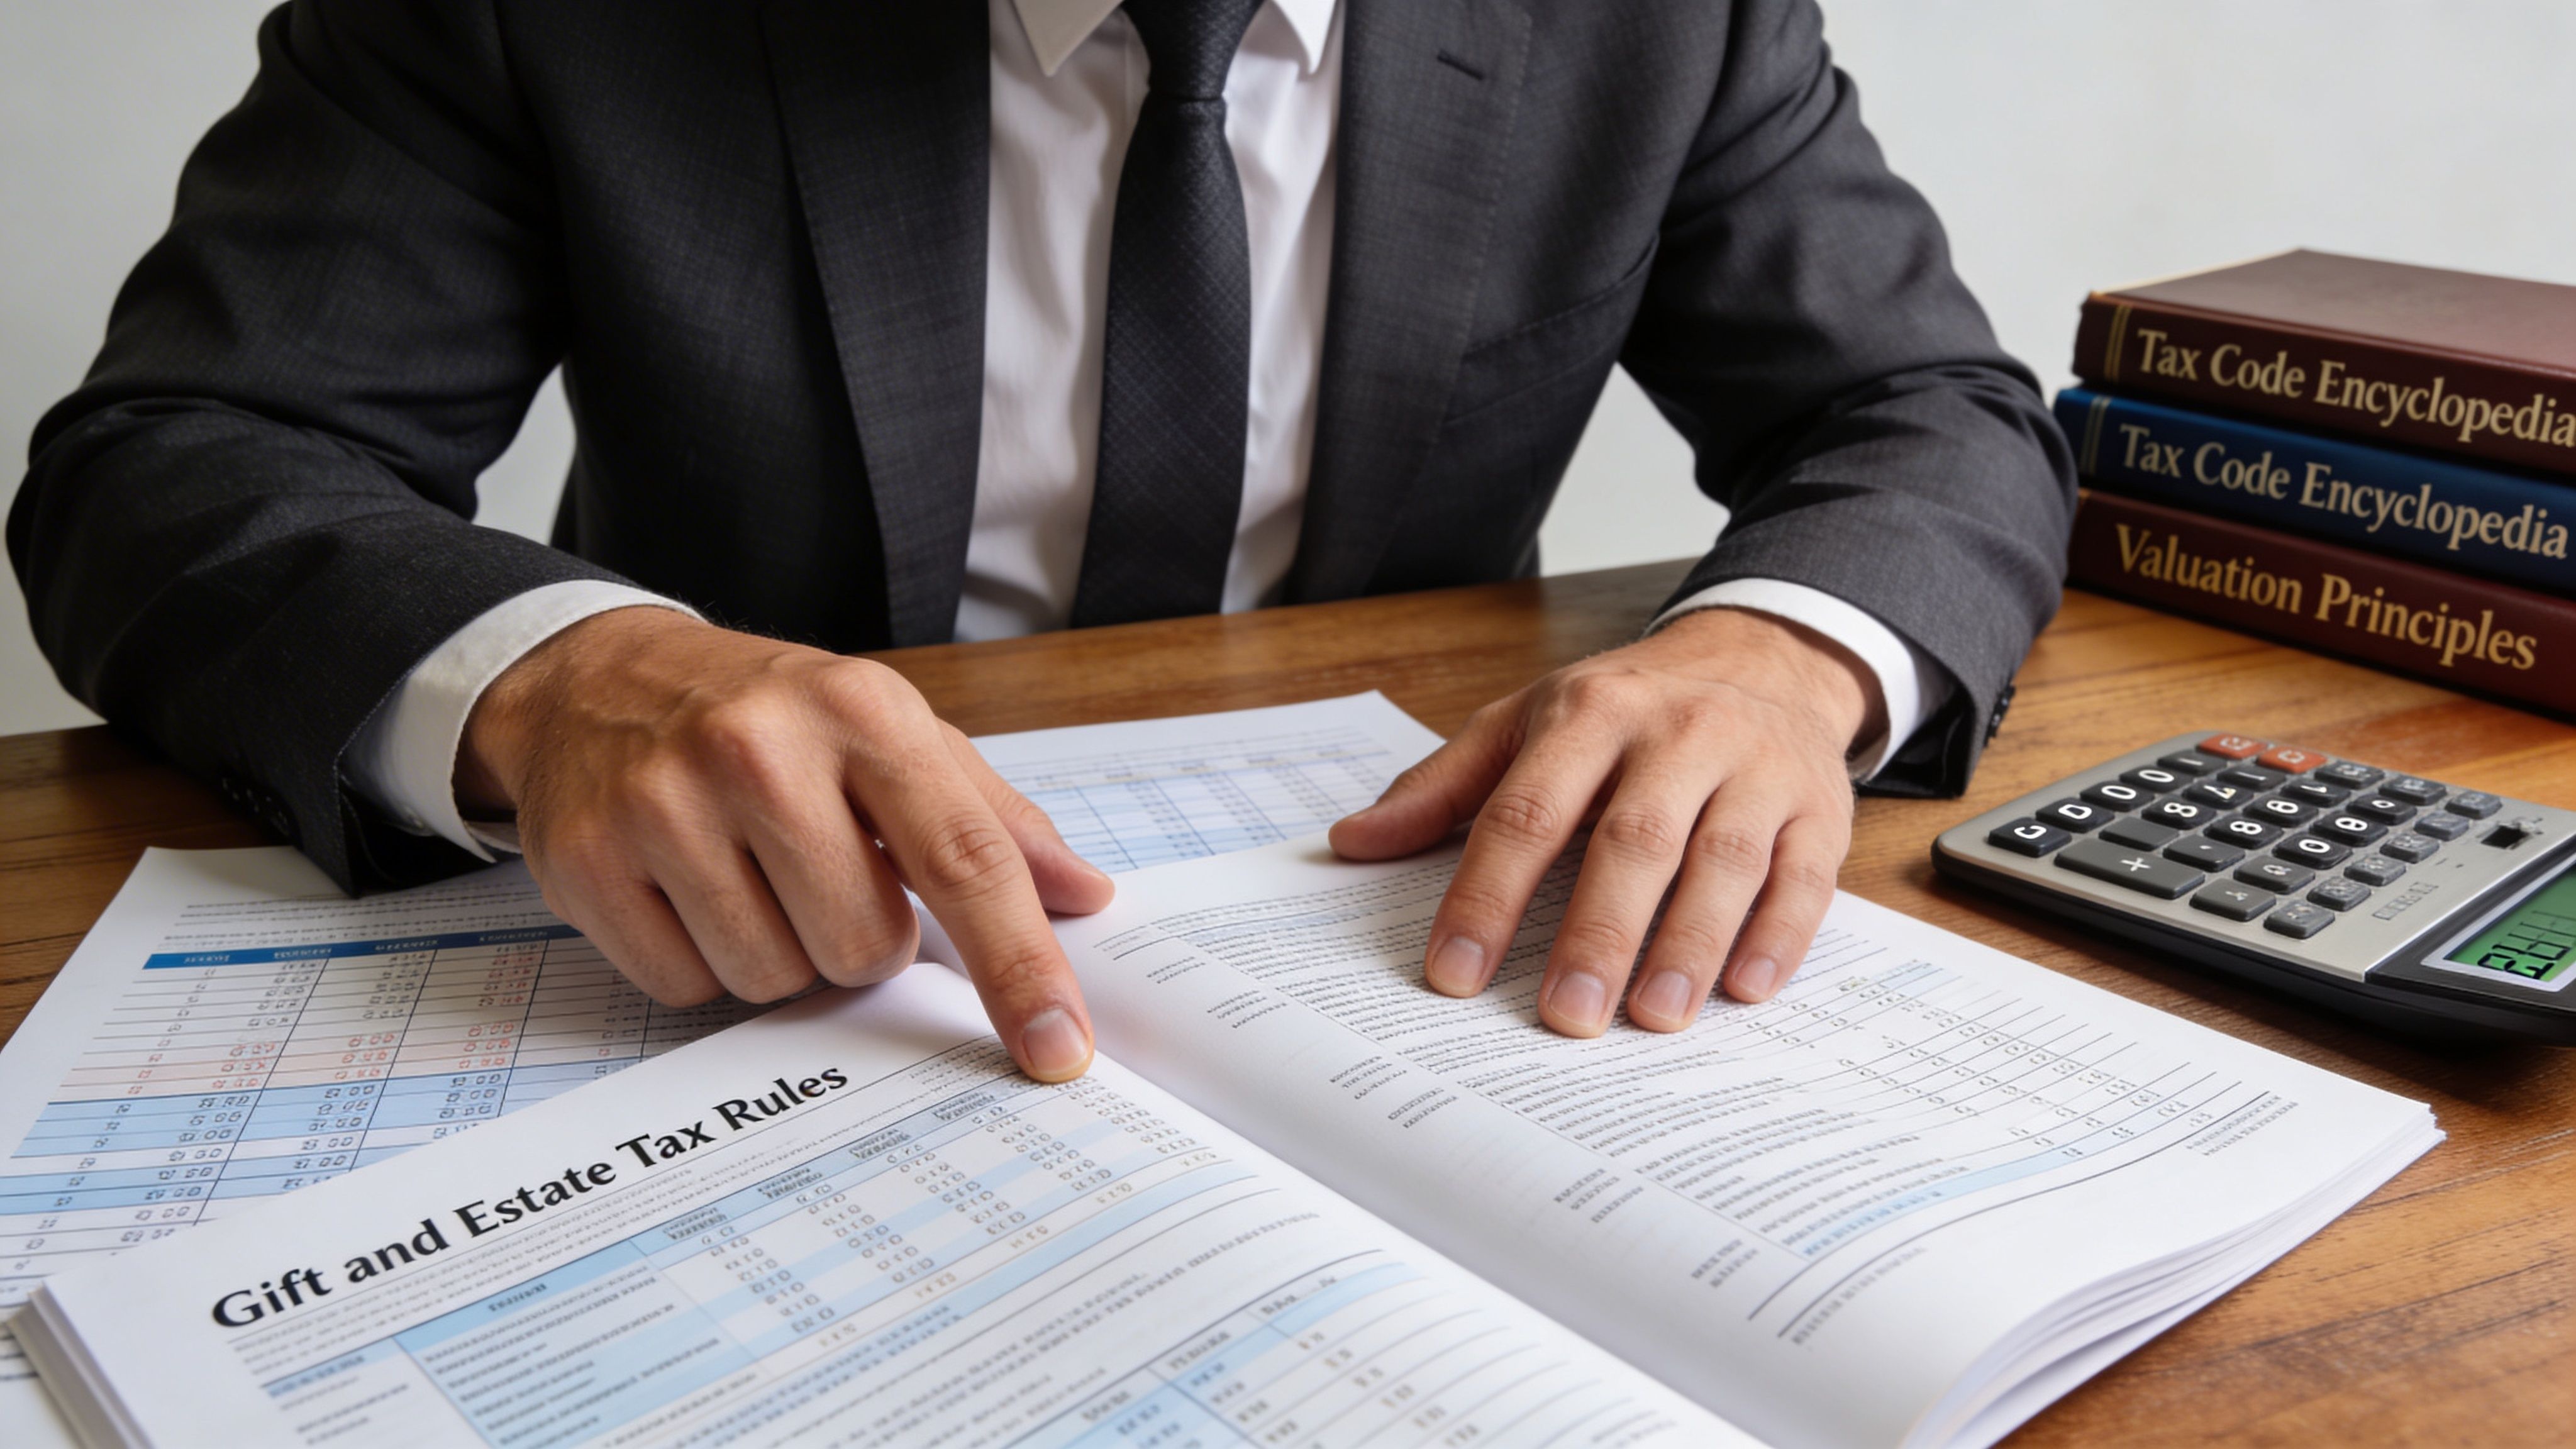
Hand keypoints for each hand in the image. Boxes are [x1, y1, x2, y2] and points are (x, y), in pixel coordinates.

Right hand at [456, 608, 1115, 1080]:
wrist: (598, 679)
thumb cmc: (771, 716)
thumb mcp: (889, 732)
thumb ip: (990, 819)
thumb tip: (1083, 895)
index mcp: (861, 711)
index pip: (964, 860)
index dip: (1019, 965)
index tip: (1058, 1045)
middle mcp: (760, 749)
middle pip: (865, 947)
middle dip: (859, 938)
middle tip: (821, 873)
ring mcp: (663, 804)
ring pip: (775, 979)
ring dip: (780, 953)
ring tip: (750, 874)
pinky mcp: (588, 861)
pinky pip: (687, 989)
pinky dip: (701, 961)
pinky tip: (685, 889)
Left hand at [1328, 608, 1877, 1034]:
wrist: (1761, 659)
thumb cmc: (1626, 710)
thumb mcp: (1524, 724)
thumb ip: (1442, 787)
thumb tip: (1352, 842)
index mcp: (1590, 714)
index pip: (1528, 811)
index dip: (1487, 895)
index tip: (1455, 974)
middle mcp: (1677, 734)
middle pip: (1633, 840)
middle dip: (1596, 934)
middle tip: (1565, 1018)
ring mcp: (1756, 768)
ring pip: (1724, 860)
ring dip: (1689, 944)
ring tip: (1652, 1017)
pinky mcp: (1818, 807)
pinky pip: (1803, 876)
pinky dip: (1778, 935)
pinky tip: (1745, 989)